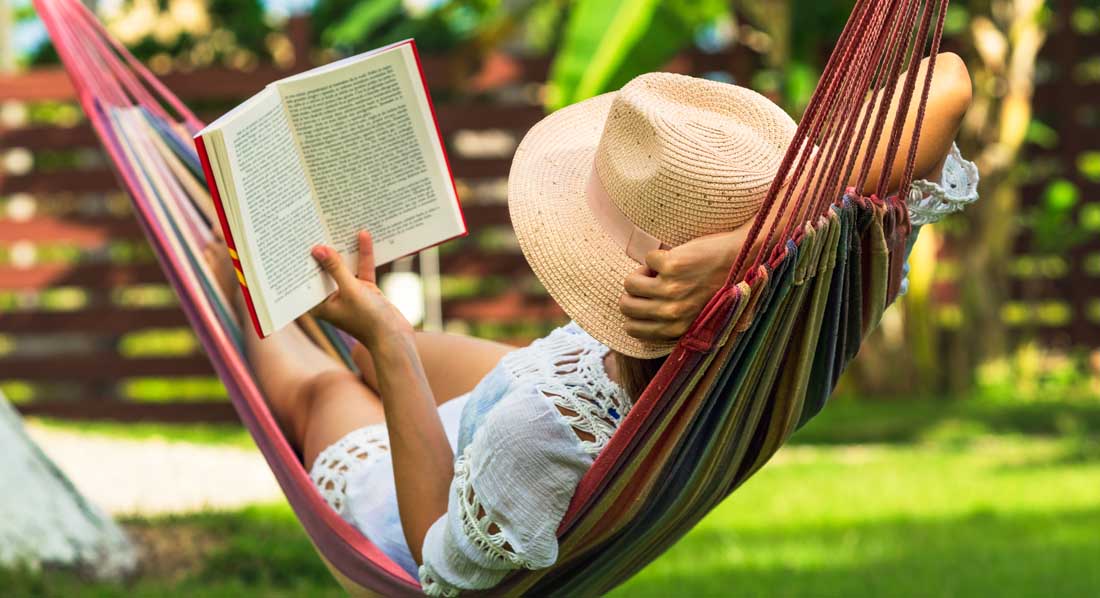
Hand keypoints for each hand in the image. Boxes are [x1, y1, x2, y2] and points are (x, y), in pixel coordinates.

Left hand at [309, 231, 412, 347]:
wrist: (396, 339)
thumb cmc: (369, 320)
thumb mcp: (351, 290)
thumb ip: (335, 269)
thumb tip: (318, 249)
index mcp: (320, 305)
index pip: (308, 278)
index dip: (303, 259)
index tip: (299, 238)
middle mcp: (332, 298)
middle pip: (326, 270)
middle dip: (326, 250)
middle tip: (317, 225)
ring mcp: (350, 294)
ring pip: (346, 267)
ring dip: (346, 250)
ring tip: (339, 226)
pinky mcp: (366, 291)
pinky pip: (362, 269)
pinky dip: (363, 255)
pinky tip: (363, 236)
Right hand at [618, 231, 741, 341]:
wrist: (744, 258)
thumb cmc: (725, 288)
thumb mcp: (703, 318)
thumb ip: (676, 327)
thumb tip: (638, 329)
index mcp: (677, 329)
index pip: (632, 329)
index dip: (635, 312)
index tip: (646, 301)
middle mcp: (672, 313)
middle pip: (626, 305)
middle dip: (634, 292)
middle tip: (651, 283)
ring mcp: (671, 289)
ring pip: (630, 283)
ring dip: (643, 273)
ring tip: (661, 270)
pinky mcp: (672, 266)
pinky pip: (647, 259)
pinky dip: (658, 255)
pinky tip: (675, 257)